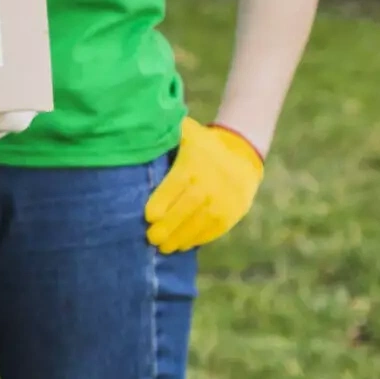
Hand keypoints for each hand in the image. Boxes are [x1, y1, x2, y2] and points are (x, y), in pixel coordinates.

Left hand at [145, 117, 263, 252]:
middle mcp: (212, 182)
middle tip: (151, 238)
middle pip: (189, 206)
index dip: (163, 201)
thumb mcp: (185, 132)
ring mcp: (226, 199)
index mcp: (195, 162)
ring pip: (202, 221)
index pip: (177, 184)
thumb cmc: (201, 144)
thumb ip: (164, 133)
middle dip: (169, 225)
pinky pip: (216, 228)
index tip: (148, 216)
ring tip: (164, 248)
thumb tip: (137, 130)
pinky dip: (199, 239)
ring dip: (182, 236)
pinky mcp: (235, 212)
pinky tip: (183, 245)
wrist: (242, 154)